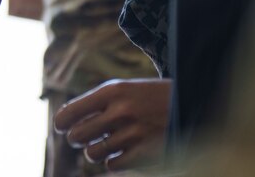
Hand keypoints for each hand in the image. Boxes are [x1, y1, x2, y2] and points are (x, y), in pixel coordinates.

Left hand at [54, 78, 171, 170]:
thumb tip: (67, 121)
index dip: (61, 122)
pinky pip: (113, 165)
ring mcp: (134, 134)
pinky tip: (122, 153)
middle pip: (77, 136)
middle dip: (76, 139)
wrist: (193, 104)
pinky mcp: (147, 153)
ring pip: (93, 153)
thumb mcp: (125, 90)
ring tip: (104, 146)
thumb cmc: (152, 97)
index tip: (61, 127)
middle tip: (81, 138)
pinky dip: (113, 162)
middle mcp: (120, 111)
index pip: (70, 112)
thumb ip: (98, 103)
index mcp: (111, 91)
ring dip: (95, 152)